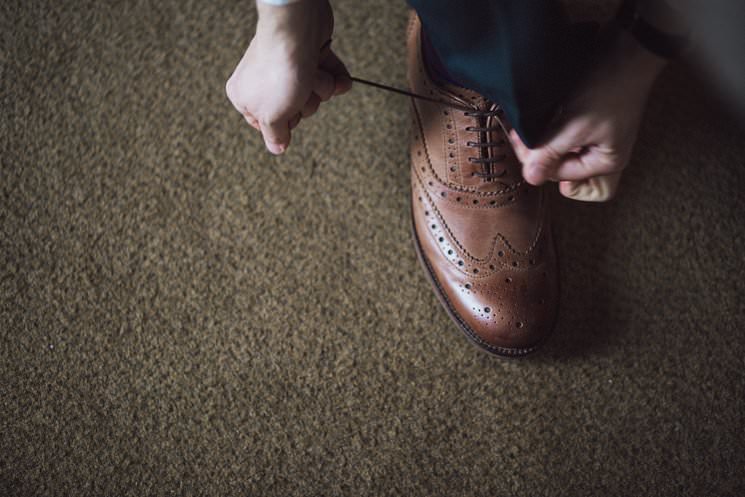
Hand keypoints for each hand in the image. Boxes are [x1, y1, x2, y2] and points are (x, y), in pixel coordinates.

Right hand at [225, 0, 351, 153]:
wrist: (298, 30)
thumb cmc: (279, 72)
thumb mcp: (271, 115)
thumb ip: (274, 134)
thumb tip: (277, 148)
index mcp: (245, 95)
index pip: (270, 125)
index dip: (284, 122)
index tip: (285, 111)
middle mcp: (265, 81)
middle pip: (296, 110)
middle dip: (306, 103)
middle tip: (298, 90)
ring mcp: (289, 68)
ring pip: (314, 94)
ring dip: (320, 88)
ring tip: (311, 74)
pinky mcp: (310, 56)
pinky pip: (328, 77)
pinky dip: (336, 79)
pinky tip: (338, 79)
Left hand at [510, 30, 666, 200]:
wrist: (628, 47)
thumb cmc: (608, 87)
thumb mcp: (575, 125)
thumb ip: (551, 153)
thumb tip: (532, 178)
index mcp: (607, 162)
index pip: (560, 174)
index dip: (537, 161)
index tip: (519, 141)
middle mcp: (604, 153)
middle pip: (563, 168)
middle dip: (541, 157)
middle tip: (520, 138)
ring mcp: (599, 137)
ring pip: (563, 152)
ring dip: (544, 143)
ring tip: (526, 129)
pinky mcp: (592, 121)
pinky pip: (567, 135)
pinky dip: (552, 130)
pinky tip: (540, 120)